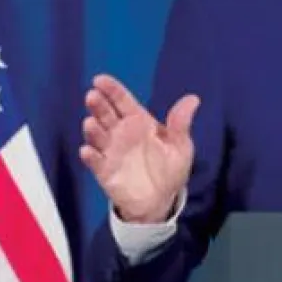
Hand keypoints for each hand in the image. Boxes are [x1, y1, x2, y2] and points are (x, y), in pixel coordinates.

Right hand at [78, 74, 198, 223]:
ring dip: (92, 130)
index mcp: (139, 122)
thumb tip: (193, 99)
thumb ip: (181, 124)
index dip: (112, 90)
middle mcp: (121, 133)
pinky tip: (88, 152)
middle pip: (105, 114)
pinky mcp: (105, 172)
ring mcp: (111, 152)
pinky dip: (90, 157)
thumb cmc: (169, 169)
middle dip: (98, 105)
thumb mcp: (181, 146)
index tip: (100, 80)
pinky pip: (95, 162)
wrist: (161, 201)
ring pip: (97, 136)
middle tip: (92, 96)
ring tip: (90, 123)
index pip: (123, 101)